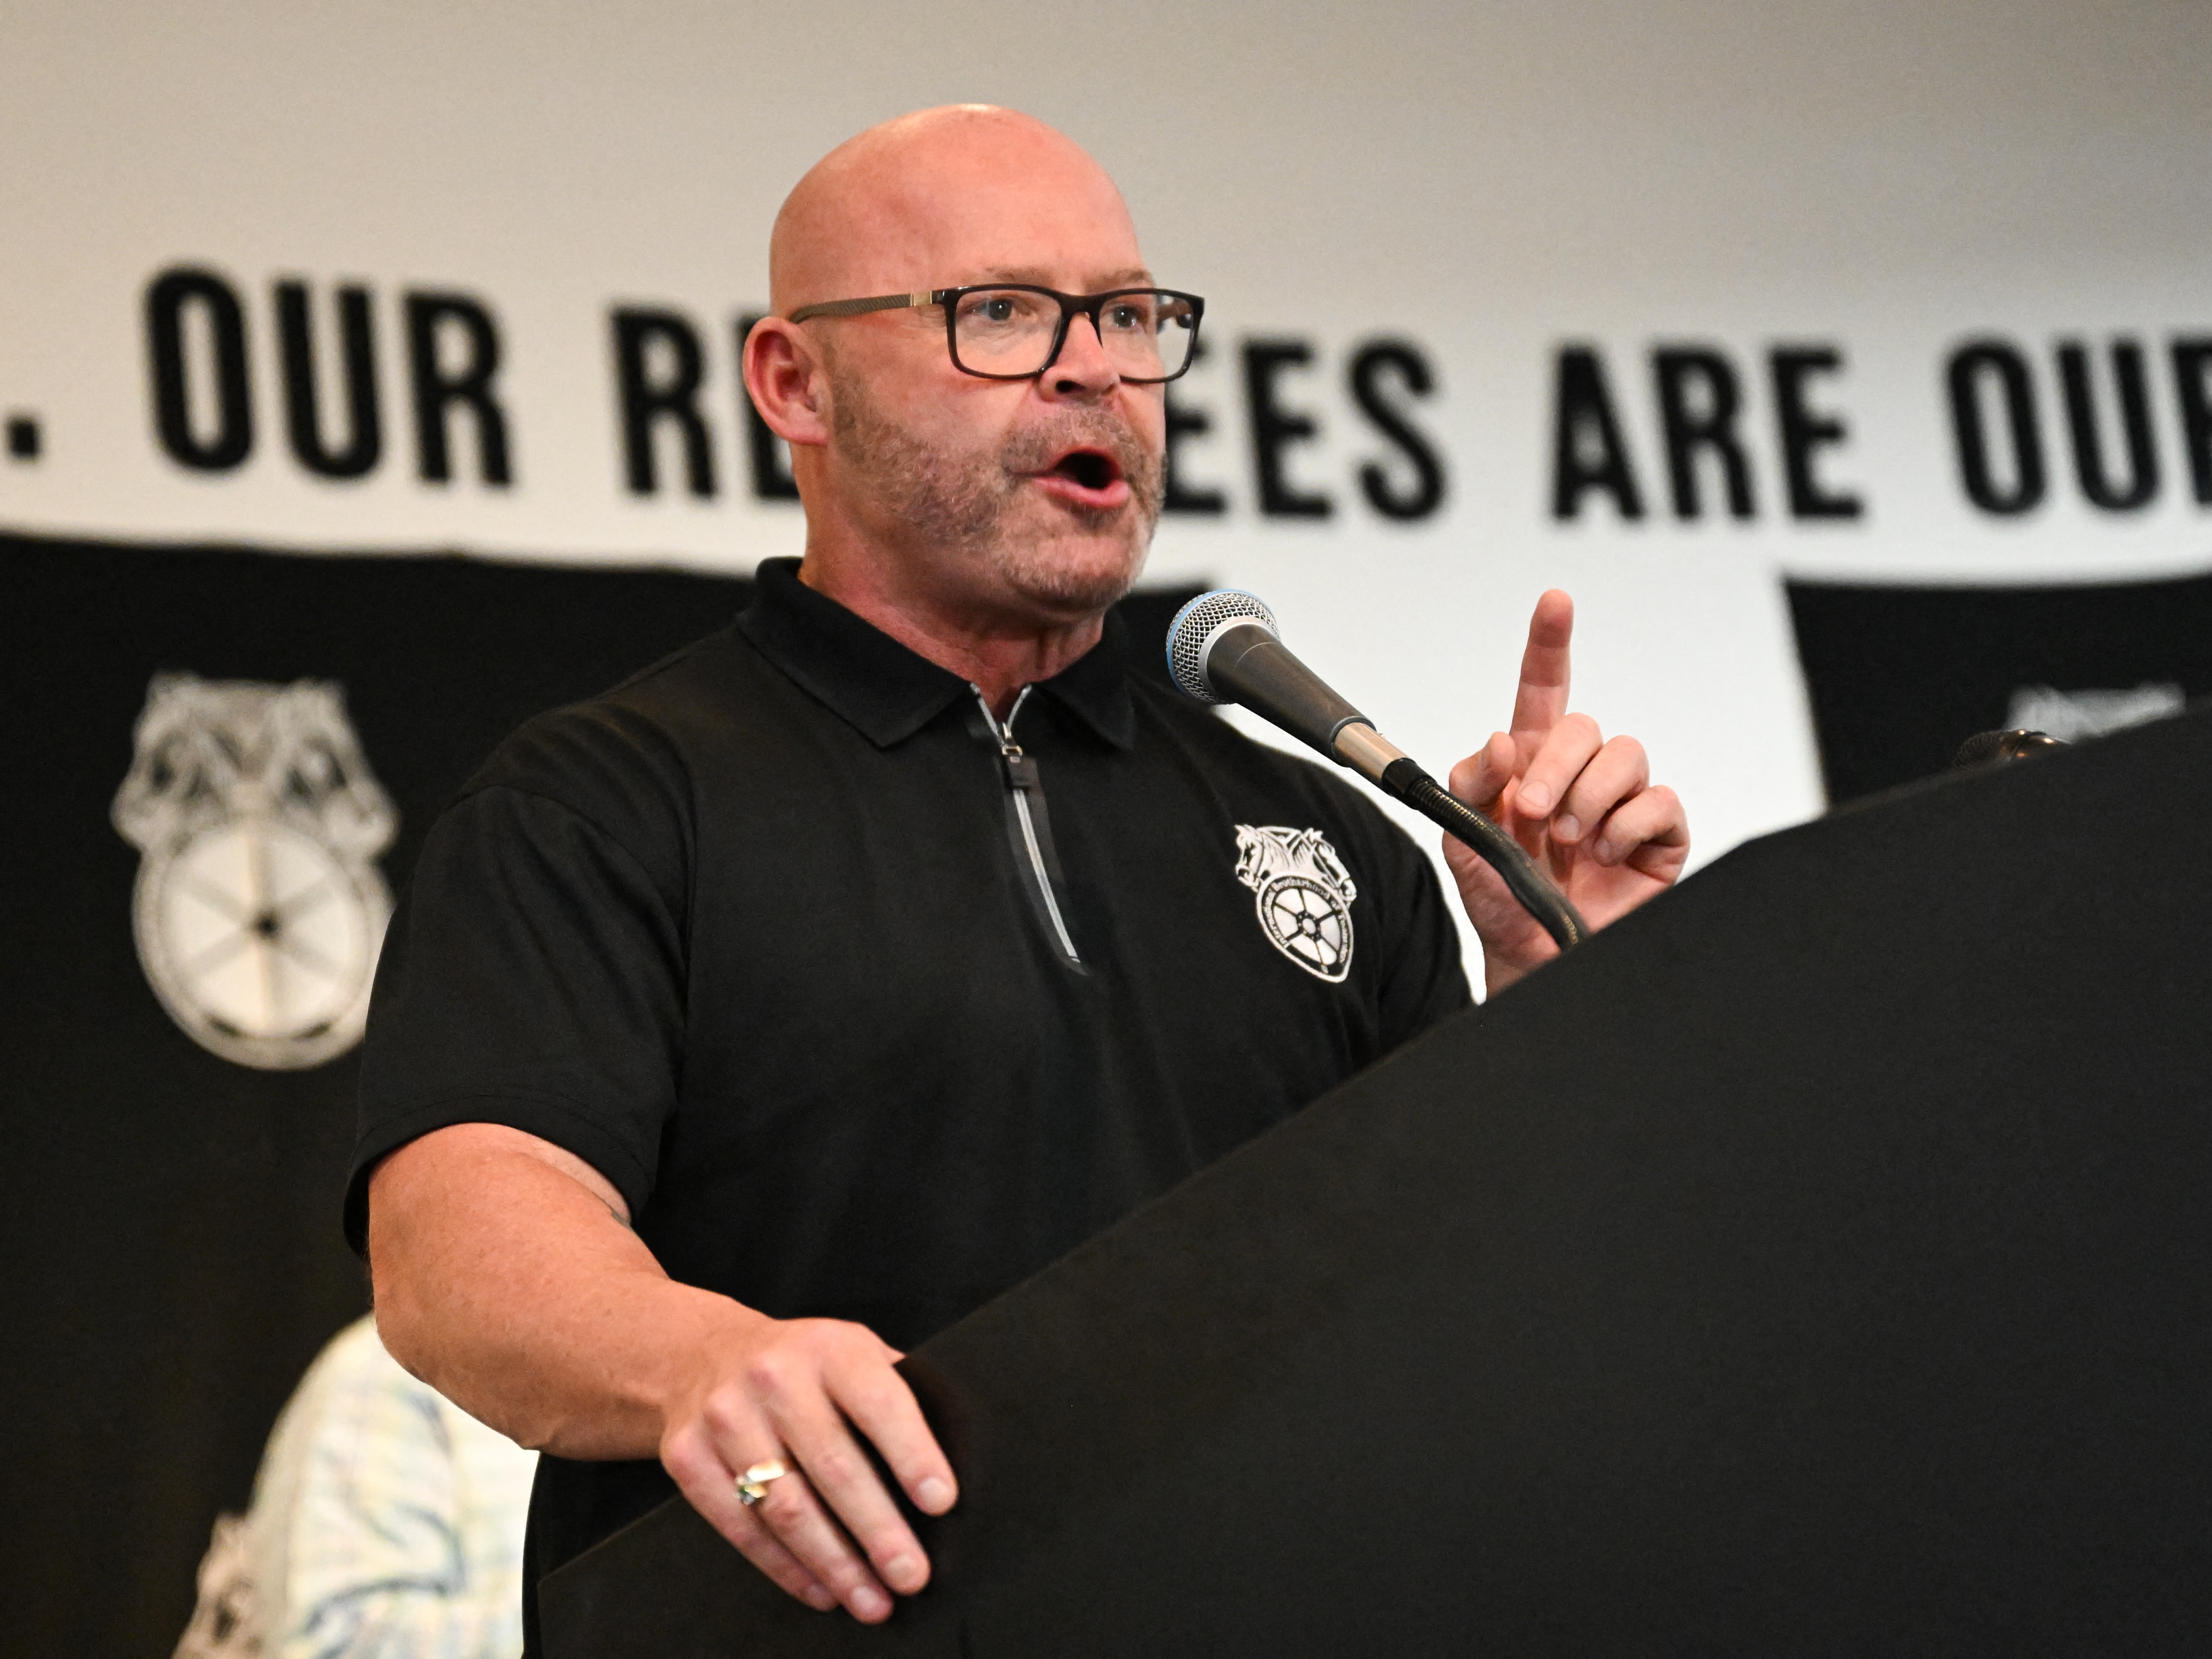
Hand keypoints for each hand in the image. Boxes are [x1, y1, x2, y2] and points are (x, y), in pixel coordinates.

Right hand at [660, 1313, 957, 1622]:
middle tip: (911, 1574)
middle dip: (878, 1530)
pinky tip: (821, 1590)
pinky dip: (785, 1567)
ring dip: (835, 1564)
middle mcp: (774, 1378)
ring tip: (872, 1600)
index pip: (879, 1402)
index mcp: (830, 1348)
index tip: (940, 1503)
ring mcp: (725, 1417)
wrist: (701, 1355)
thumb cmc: (804, 1366)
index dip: (912, 1454)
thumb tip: (952, 1461)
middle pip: (833, 1466)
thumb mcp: (852, 1354)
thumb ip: (896, 1394)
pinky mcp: (688, 1458)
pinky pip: (742, 1526)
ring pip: (787, 1507)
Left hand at [1444, 590, 1688, 994]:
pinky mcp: (1659, 837)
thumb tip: (1500, 740)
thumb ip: (1473, 788)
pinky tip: (1607, 857)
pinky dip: (1629, 828)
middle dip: (1554, 766)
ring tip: (1571, 840)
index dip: (1549, 644)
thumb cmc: (1501, 902)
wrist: (1533, 963)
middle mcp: (1578, 777)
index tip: (1555, 601)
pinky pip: (1660, 803)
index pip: (1542, 691)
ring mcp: (1621, 805)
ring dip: (1591, 795)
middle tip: (1534, 815)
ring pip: (1626, 754)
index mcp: (1529, 766)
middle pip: (1583, 727)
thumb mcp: (1466, 845)